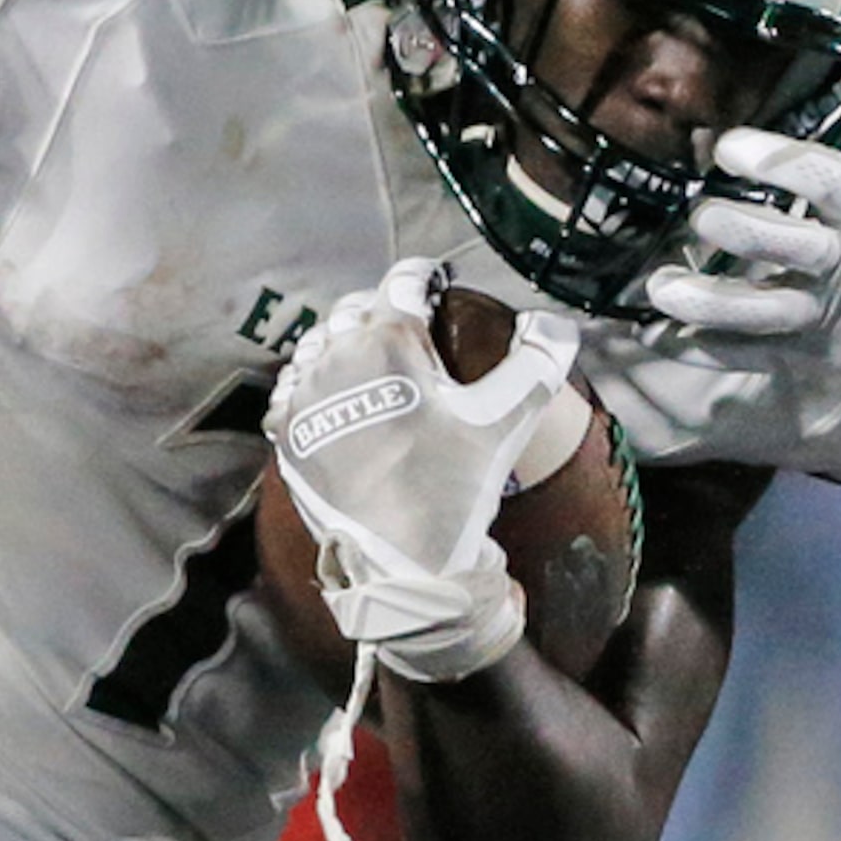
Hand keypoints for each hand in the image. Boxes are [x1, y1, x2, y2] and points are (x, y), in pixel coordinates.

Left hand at [264, 258, 580, 681]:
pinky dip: (312, 381)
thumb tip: (552, 323)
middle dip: (382, 308)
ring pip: (318, 344)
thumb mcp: (505, 420)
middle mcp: (336, 359)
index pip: (403, 282)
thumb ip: (537, 362)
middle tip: (410, 324)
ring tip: (371, 357)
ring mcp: (306, 398)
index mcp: (388, 343)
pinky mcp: (288, 435)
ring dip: (344, 341)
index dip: (424, 277)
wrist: (403, 562)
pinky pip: (291, 388)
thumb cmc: (455, 487)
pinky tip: (334, 394)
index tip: (436, 282)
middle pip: (355, 309)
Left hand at [642, 125, 840, 389]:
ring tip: (659, 287)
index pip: (822, 182)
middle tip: (698, 214)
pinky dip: (700, 347)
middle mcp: (839, 263)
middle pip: (790, 247)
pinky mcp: (802, 351)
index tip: (728, 146)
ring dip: (708, 302)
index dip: (777, 162)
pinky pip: (747, 354)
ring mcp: (819, 313)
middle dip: (740, 232)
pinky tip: (654, 332)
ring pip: (761, 312)